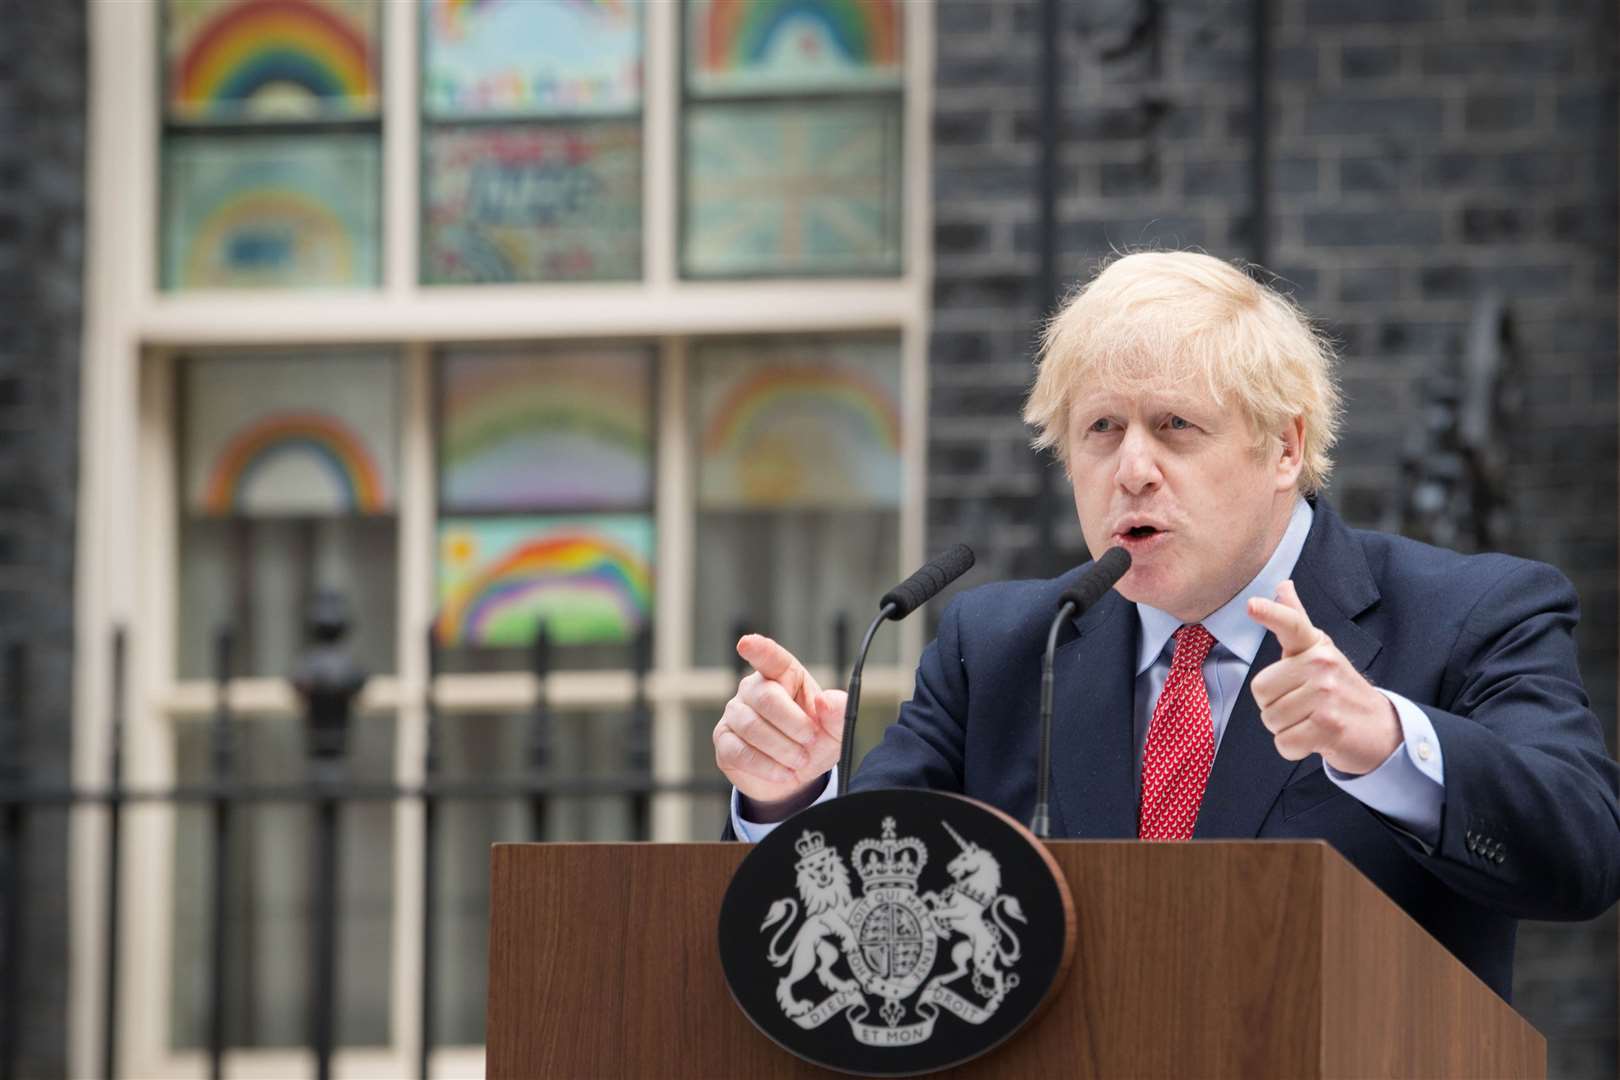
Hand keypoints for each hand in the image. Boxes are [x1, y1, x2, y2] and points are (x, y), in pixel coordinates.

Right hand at [713, 634, 846, 813]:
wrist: (794, 775)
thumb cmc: (812, 741)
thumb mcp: (834, 729)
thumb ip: (838, 713)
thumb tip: (827, 701)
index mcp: (783, 676)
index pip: (770, 657)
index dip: (758, 649)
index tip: (747, 644)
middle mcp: (754, 689)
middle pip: (766, 698)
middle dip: (794, 724)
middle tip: (811, 741)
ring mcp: (735, 713)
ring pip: (752, 726)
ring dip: (782, 749)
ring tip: (799, 760)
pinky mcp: (724, 741)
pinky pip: (739, 751)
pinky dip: (766, 766)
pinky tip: (783, 772)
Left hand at [1246, 580, 1400, 775]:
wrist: (1383, 730)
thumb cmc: (1340, 689)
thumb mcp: (1319, 651)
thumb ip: (1296, 621)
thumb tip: (1283, 585)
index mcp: (1316, 646)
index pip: (1291, 624)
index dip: (1270, 614)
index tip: (1251, 605)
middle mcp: (1322, 664)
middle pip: (1260, 690)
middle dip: (1274, 706)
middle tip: (1303, 706)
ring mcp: (1327, 695)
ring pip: (1270, 719)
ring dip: (1285, 728)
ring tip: (1311, 721)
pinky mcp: (1329, 726)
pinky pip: (1284, 742)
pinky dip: (1294, 747)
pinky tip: (1316, 739)